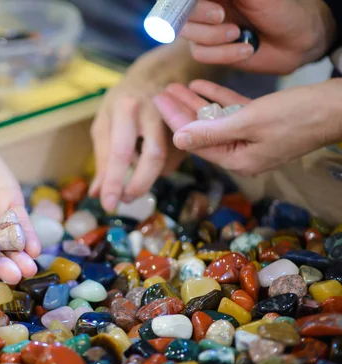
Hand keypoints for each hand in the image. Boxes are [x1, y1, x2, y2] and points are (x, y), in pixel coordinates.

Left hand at [89, 45, 198, 210]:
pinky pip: (172, 160)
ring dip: (146, 178)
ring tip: (132, 182)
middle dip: (138, 185)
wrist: (157, 76)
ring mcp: (176, 119)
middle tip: (126, 201)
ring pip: (165, 162)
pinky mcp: (189, 129)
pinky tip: (147, 160)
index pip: (120, 152)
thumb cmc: (122, 102)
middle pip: (152, 157)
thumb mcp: (104, 123)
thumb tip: (97, 193)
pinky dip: (156, 169)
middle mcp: (154, 111)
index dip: (114, 182)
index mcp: (126, 108)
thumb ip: (102, 157)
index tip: (108, 205)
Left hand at [153, 79, 341, 175]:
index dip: (175, 122)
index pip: (197, 142)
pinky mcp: (262, 123)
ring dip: (196, 103)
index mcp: (238, 160)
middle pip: (203, 131)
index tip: (158, 104)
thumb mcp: (248, 122)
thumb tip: (180, 140)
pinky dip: (217, 98)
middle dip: (181, 111)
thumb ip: (211, 132)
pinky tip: (200, 85)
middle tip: (161, 93)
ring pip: (216, 119)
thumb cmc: (296, 115)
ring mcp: (253, 138)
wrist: (336, 108)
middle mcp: (242, 153)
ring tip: (176, 87)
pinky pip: (232, 112)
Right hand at [181, 0, 335, 73]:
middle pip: (182, 16)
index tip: (213, 10)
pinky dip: (223, 54)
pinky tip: (245, 49)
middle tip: (222, 17)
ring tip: (240, 34)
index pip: (184, 1)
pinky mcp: (212, 51)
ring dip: (215, 39)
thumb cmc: (282, 11)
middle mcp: (206, 8)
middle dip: (201, 19)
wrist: (297, 42)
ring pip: (190, 37)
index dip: (189, 5)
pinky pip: (201, 54)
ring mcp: (207, 30)